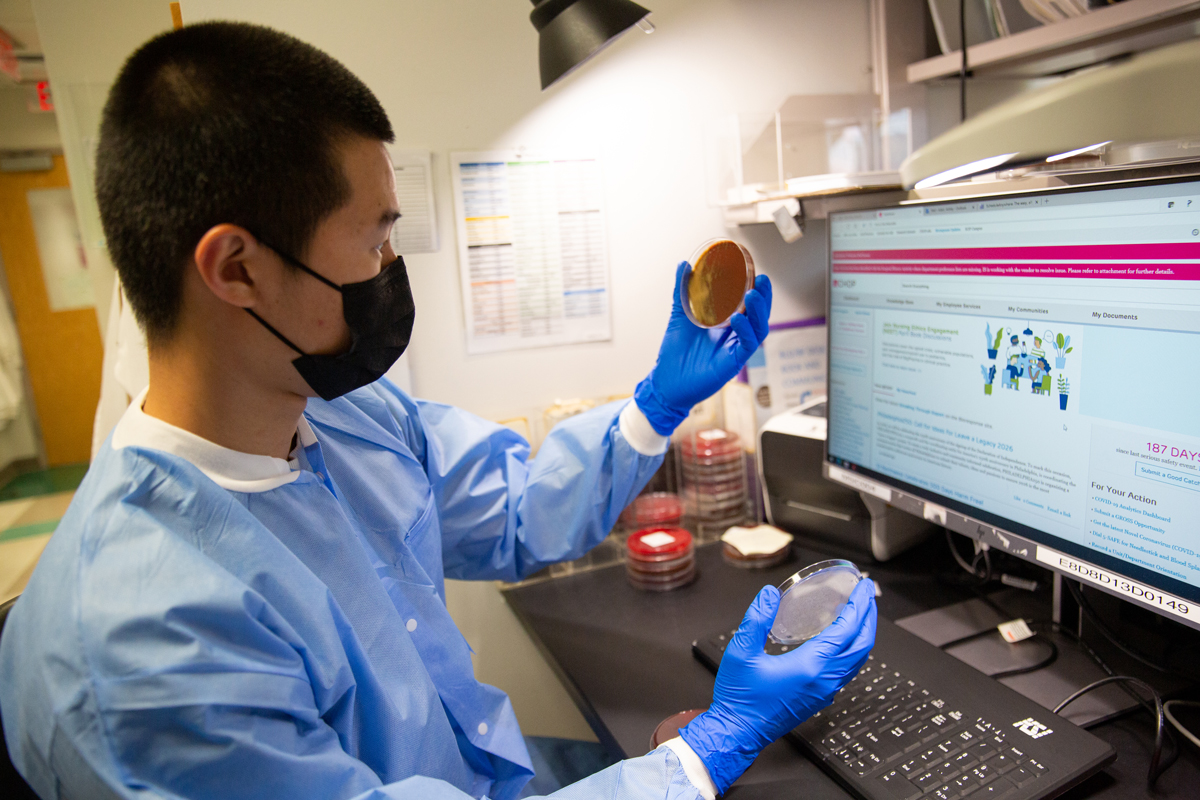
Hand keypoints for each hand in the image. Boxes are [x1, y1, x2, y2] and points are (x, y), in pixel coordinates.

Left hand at [634, 261, 771, 435]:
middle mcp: (735, 335)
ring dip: (759, 311)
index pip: (747, 304)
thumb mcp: (680, 314)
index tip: (755, 271)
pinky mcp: (733, 362)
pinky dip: (745, 330)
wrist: (666, 380)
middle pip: (759, 315)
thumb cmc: (675, 351)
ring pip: (758, 329)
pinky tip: (737, 317)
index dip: (755, 288)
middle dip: (764, 297)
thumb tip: (684, 264)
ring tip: (753, 293)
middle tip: (762, 279)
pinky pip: (746, 345)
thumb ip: (682, 290)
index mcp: (726, 324)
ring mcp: (735, 349)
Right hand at [680, 579, 876, 792]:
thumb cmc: (740, 698)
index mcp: (810, 666)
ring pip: (858, 660)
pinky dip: (853, 650)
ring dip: (863, 634)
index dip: (859, 606)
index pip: (847, 630)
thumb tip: (769, 594)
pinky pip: (847, 670)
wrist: (738, 732)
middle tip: (867, 595)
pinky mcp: (820, 698)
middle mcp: (824, 680)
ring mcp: (825, 691)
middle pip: (862, 645)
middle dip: (868, 617)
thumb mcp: (741, 652)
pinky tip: (841, 641)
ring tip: (859, 613)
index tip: (863, 587)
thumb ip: (756, 620)